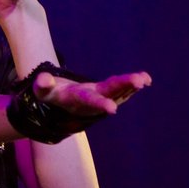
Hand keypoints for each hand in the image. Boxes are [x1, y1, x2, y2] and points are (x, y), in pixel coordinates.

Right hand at [33, 71, 152, 115]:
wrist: (61, 105)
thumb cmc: (51, 95)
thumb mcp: (43, 92)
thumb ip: (42, 85)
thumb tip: (43, 79)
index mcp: (77, 99)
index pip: (89, 100)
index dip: (99, 103)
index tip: (112, 109)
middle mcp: (93, 100)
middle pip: (110, 93)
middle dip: (123, 86)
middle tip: (138, 82)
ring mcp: (102, 97)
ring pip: (119, 91)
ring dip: (132, 85)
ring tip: (144, 78)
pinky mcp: (108, 94)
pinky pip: (122, 90)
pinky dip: (133, 85)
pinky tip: (146, 79)